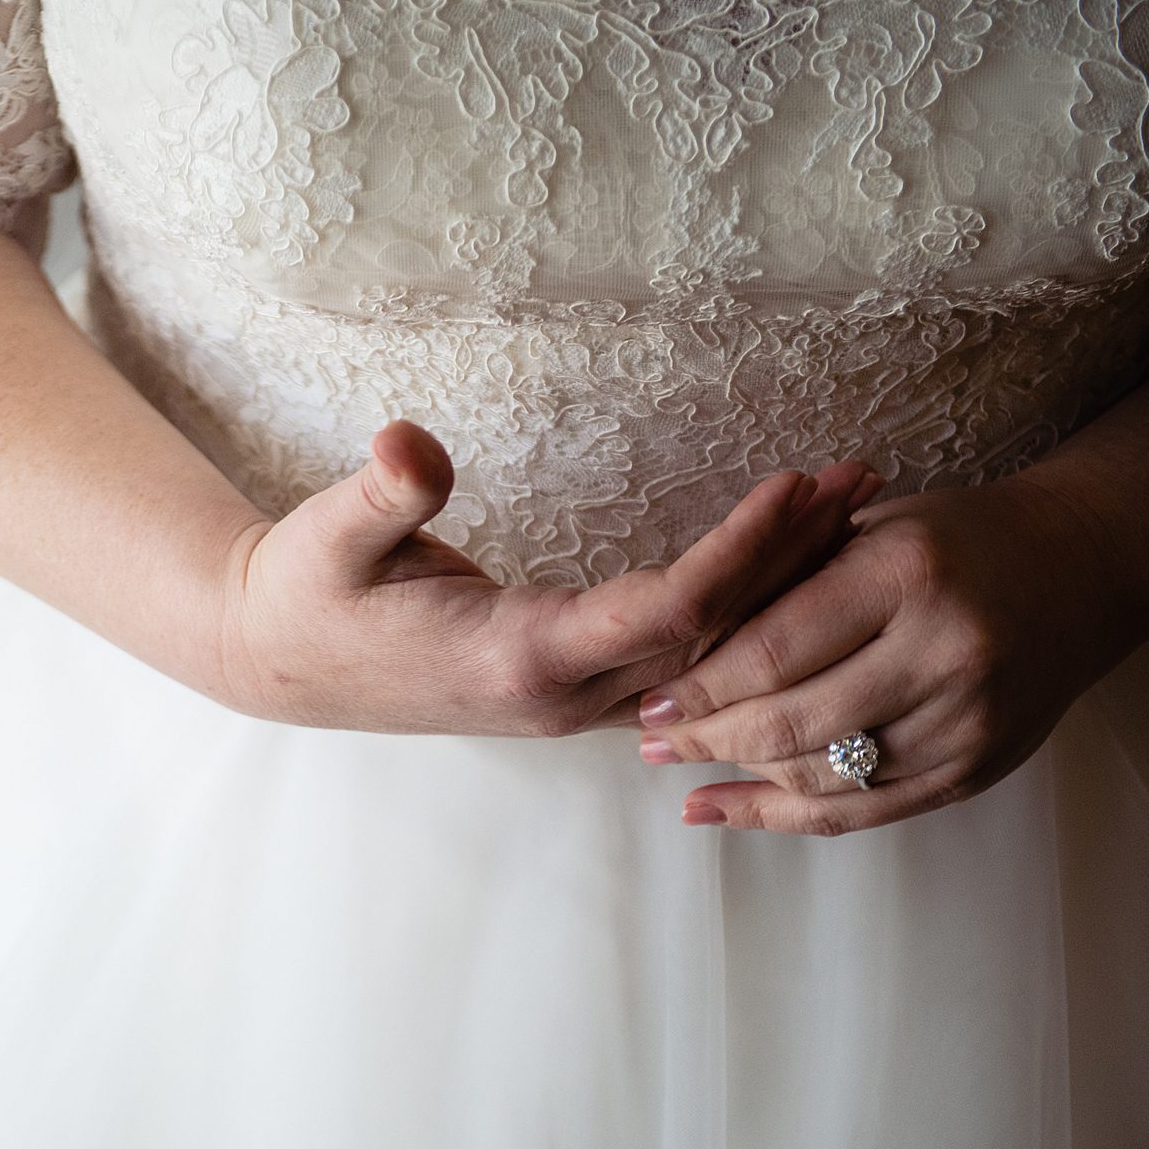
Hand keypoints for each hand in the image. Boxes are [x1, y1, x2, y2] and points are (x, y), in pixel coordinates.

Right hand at [214, 421, 877, 735]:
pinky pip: (682, 665)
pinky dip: (743, 616)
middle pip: (715, 641)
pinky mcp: (570, 692)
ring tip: (853, 517)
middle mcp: (561, 695)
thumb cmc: (304, 597)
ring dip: (784, 594)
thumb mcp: (324, 539)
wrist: (278, 665)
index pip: (669, 612)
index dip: (745, 553)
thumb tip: (408, 445)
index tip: (803, 485)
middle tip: (871, 488)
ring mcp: (570, 703)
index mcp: (517, 656)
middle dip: (798, 568)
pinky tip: (785, 569)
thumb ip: (378, 495)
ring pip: (709, 662)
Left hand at [636, 473, 1128, 834]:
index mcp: (907, 575)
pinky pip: (861, 810)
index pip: (774, 651)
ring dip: (737, 777)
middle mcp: (945, 653)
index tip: (652, 698)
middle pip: (791, 723)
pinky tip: (720, 809)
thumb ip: (785, 581)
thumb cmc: (955, 539)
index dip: (703, 686)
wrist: (1084, 568)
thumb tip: (678, 650)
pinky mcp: (975, 771)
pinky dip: (781, 814)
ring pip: (821, 775)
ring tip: (678, 768)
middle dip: (707, 737)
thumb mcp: (869, 526)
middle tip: (650, 739)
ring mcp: (967, 722)